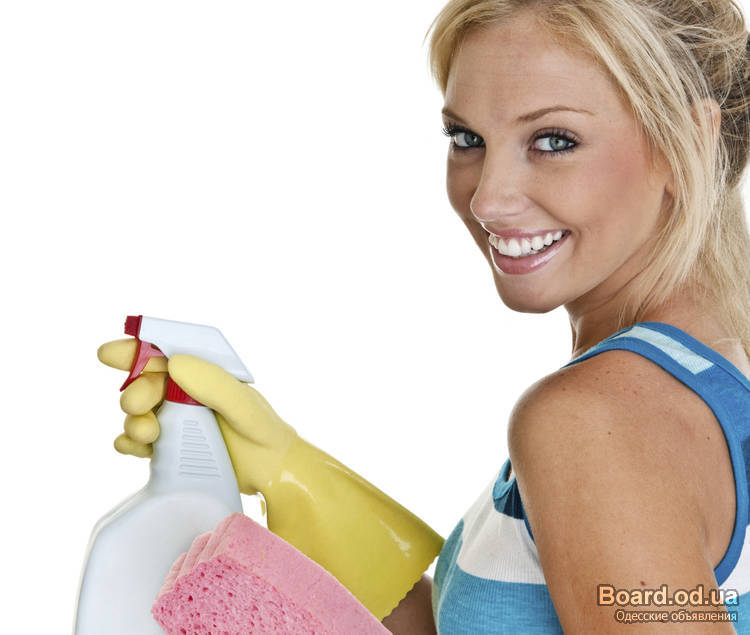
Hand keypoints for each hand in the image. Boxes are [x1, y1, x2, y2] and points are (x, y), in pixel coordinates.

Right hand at [97, 337, 442, 620]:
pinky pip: (137, 442)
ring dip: (133, 421)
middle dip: (135, 392)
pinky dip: (131, 443)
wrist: (272, 476)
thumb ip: (213, 383)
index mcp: (203, 373)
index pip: (163, 353)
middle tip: (139, 405)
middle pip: (143, 384)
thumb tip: (173, 362)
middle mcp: (185, 393)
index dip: (134, 350)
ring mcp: (175, 422)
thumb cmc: (263, 434)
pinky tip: (141, 448)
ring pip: (137, 414)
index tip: (110, 354)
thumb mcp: (243, 406)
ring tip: (150, 434)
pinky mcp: (169, 449)